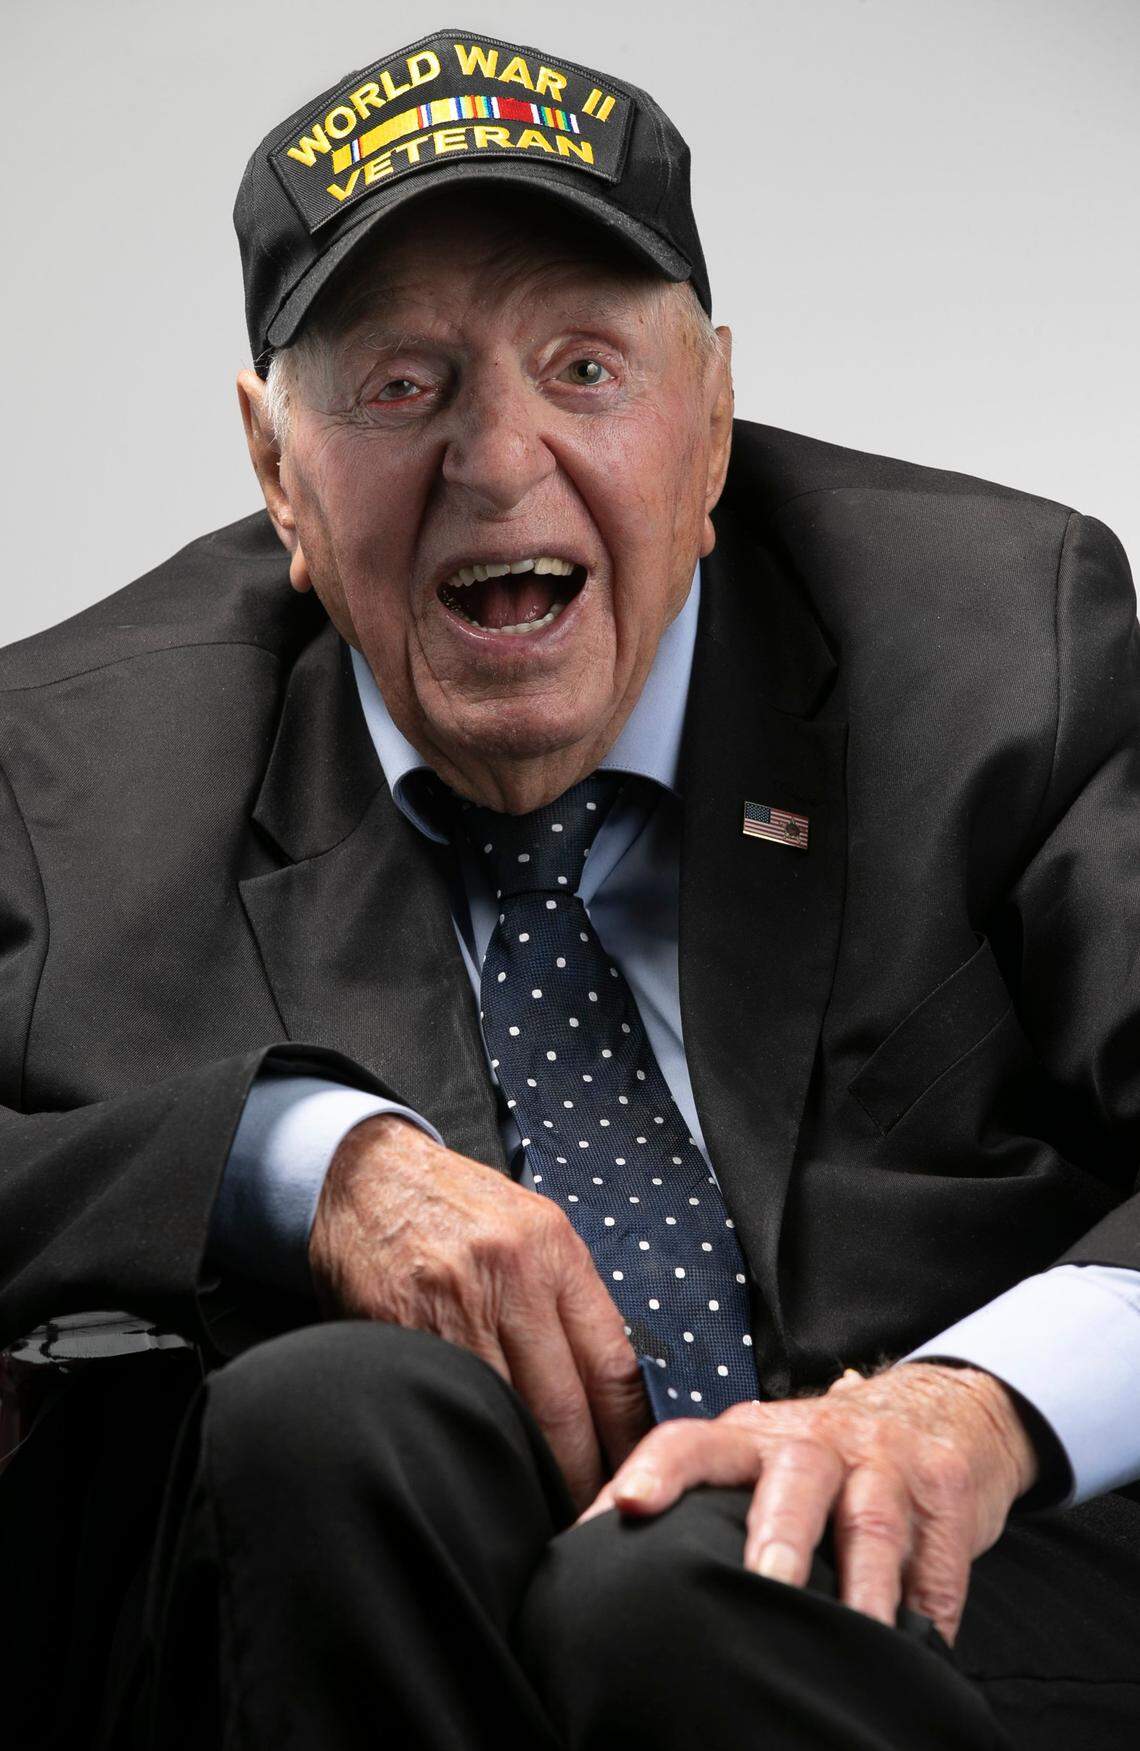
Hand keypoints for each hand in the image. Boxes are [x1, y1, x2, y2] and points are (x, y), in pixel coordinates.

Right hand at [308, 1114, 650, 1510]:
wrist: (367, 1174)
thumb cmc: (458, 1209)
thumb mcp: (531, 1229)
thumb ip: (570, 1299)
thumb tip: (615, 1391)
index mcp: (554, 1250)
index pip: (612, 1364)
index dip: (628, 1434)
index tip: (635, 1472)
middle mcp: (508, 1273)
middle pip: (562, 1407)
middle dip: (579, 1474)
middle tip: (589, 1514)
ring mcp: (450, 1302)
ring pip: (505, 1416)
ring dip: (523, 1473)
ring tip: (538, 1510)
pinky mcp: (398, 1326)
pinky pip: (446, 1403)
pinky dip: (466, 1443)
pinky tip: (477, 1472)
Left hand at [577, 1362, 1038, 1643]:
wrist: (941, 1408)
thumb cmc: (824, 1457)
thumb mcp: (763, 1457)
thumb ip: (705, 1501)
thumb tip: (599, 1561)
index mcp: (757, 1436)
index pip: (697, 1439)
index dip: (659, 1468)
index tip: (626, 1507)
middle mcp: (819, 1442)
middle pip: (795, 1477)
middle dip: (778, 1533)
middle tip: (762, 1583)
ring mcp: (886, 1467)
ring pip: (872, 1520)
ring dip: (862, 1583)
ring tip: (853, 1634)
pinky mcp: (946, 1498)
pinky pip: (938, 1563)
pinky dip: (928, 1613)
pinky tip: (917, 1651)